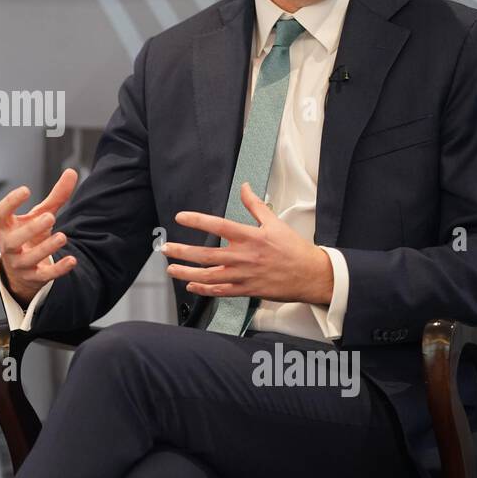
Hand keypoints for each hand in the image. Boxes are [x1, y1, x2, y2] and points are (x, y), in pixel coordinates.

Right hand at [0, 168, 79, 307]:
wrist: (23, 267)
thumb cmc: (29, 234)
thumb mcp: (40, 214)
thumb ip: (55, 196)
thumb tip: (72, 172)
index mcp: (5, 227)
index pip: (0, 214)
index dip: (10, 202)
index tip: (25, 190)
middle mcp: (8, 246)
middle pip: (13, 240)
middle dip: (31, 229)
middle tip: (49, 217)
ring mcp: (19, 263)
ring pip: (29, 259)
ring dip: (46, 248)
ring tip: (62, 237)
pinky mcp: (33, 277)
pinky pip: (44, 275)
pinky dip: (58, 269)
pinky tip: (72, 260)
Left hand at [161, 182, 333, 305]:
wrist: (311, 275)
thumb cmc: (294, 249)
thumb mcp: (275, 222)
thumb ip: (255, 205)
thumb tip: (245, 187)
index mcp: (250, 237)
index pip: (219, 225)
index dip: (198, 220)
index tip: (181, 217)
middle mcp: (243, 256)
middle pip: (207, 254)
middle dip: (183, 252)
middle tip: (165, 249)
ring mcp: (244, 275)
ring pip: (209, 276)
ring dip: (187, 273)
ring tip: (171, 269)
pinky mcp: (247, 290)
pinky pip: (221, 291)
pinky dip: (204, 289)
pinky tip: (191, 286)